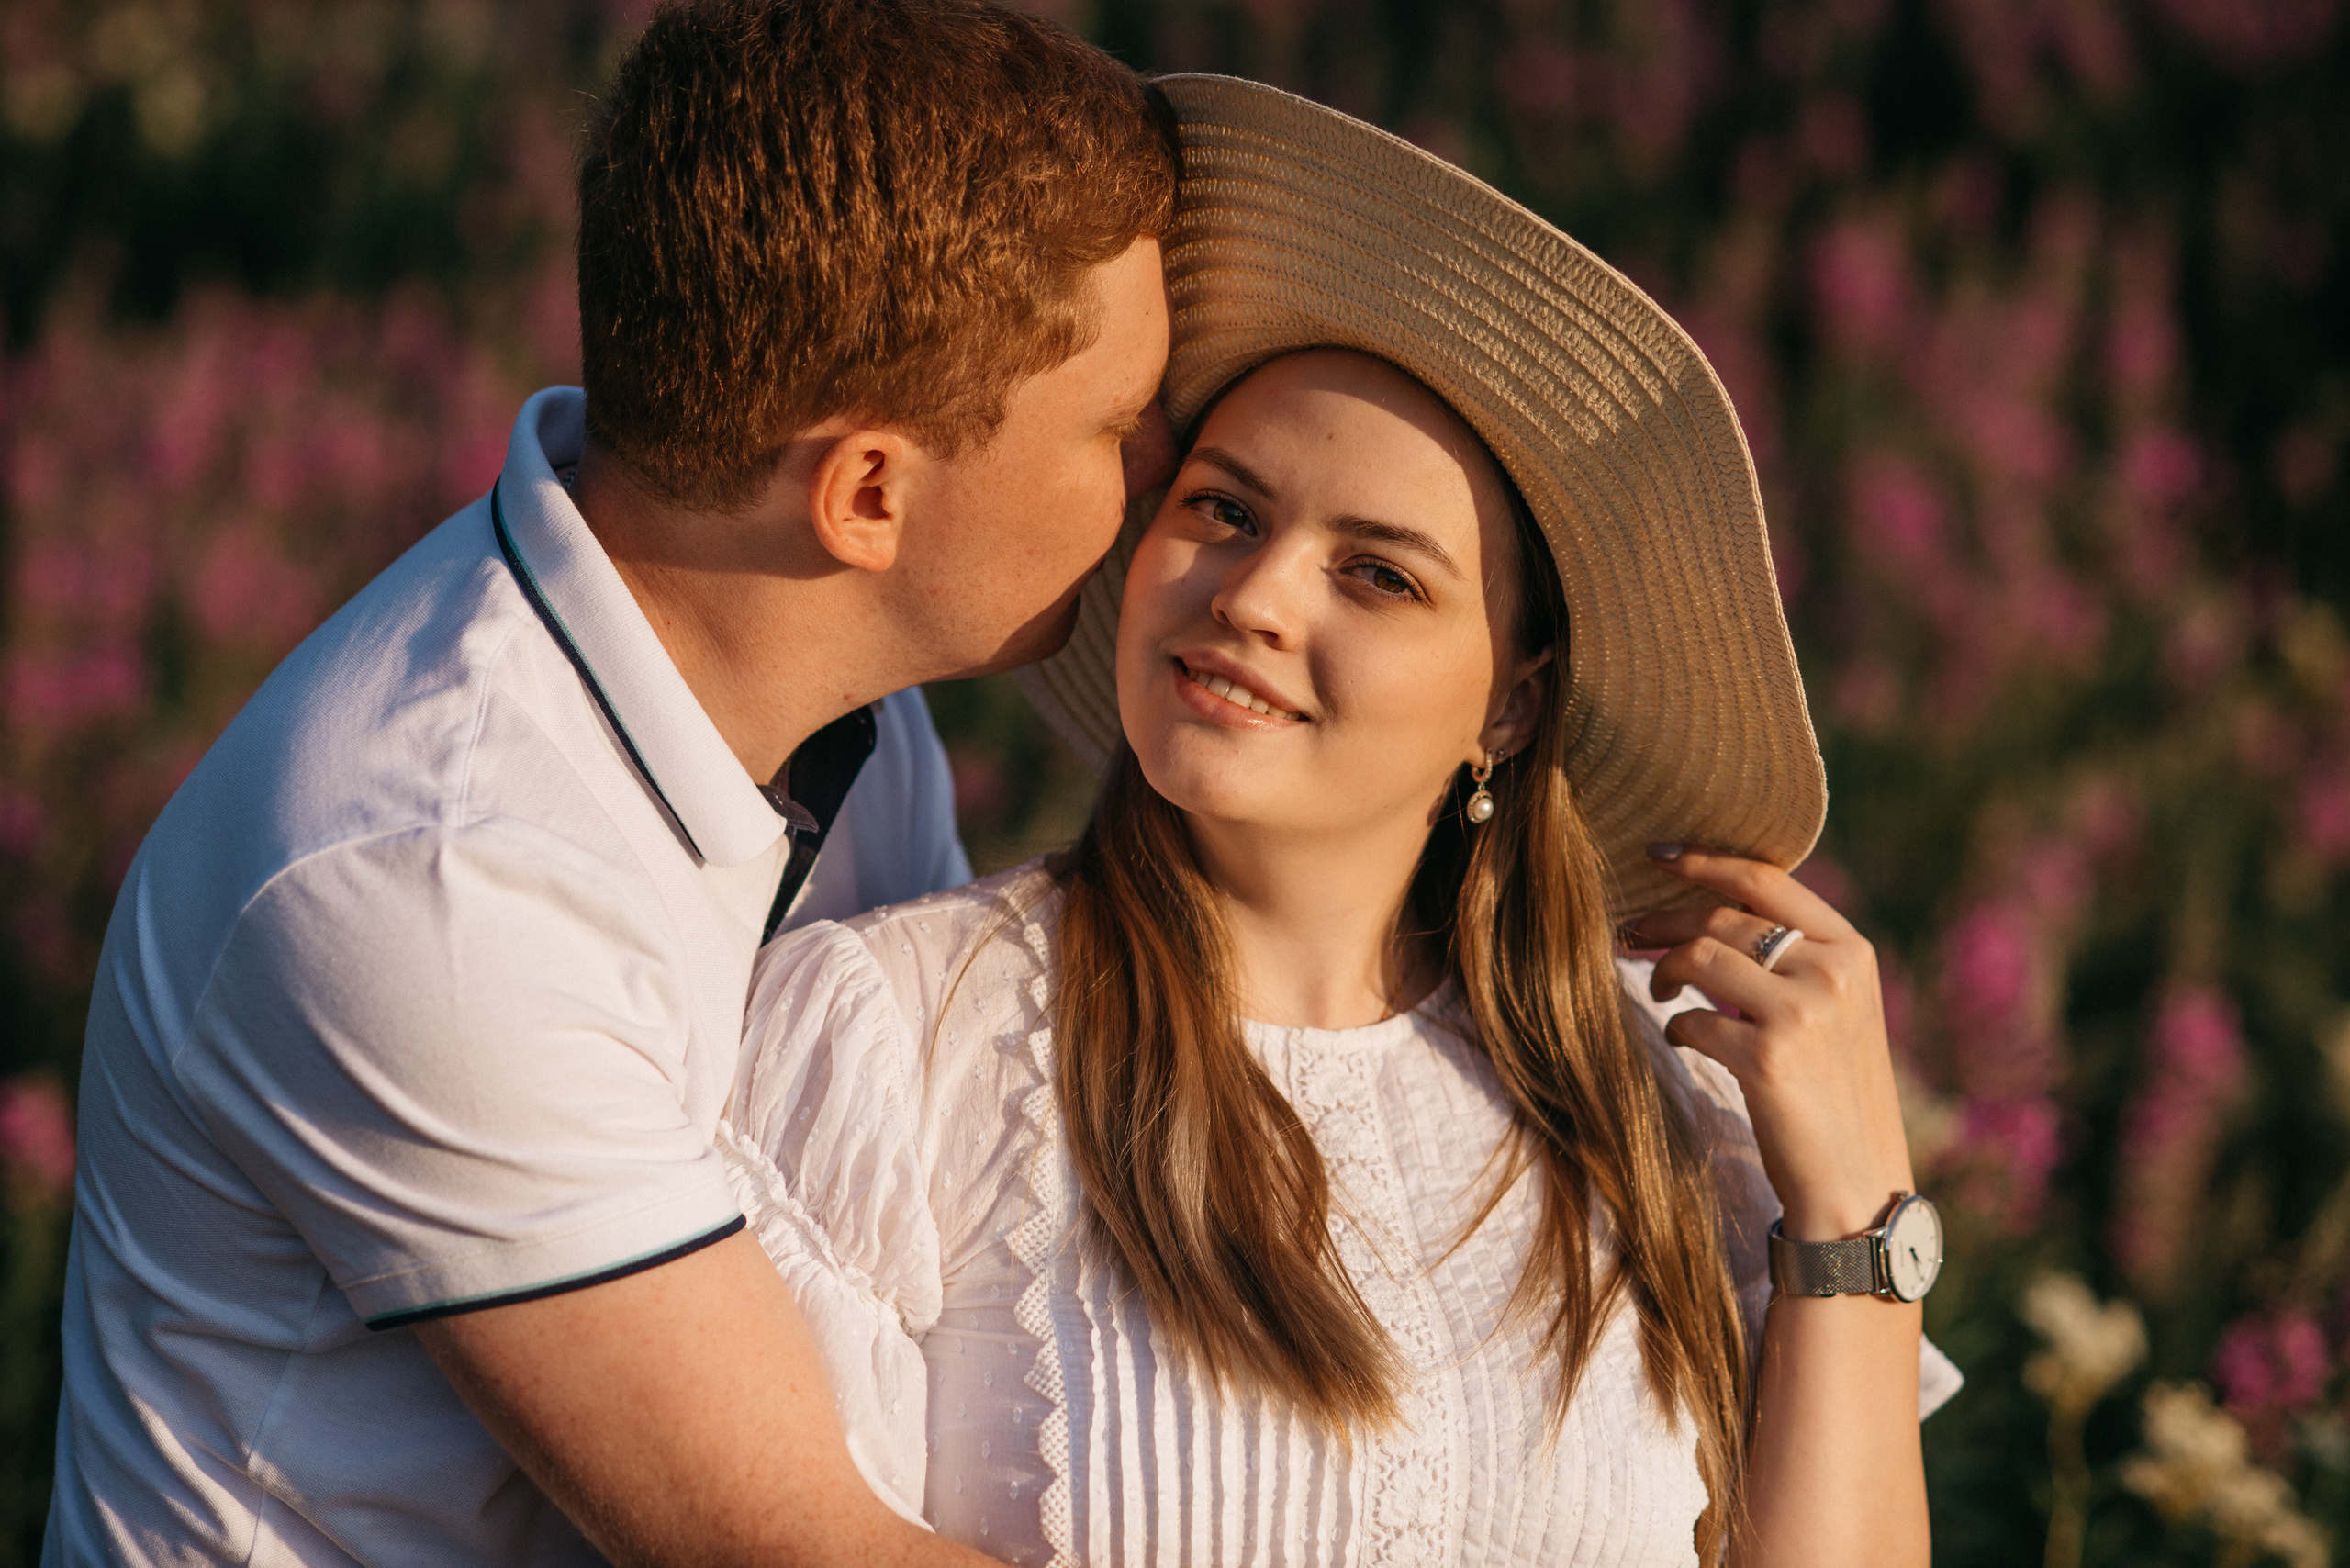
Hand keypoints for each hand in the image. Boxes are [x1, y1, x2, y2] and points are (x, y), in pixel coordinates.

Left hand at [1624, 845, 1913, 1241]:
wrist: (1857, 1181)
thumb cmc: (1835, 1092)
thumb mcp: (1839, 1009)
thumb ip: (1799, 958)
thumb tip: (1719, 911)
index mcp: (1852, 949)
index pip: (1767, 879)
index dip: (1704, 860)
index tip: (1657, 855)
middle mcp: (1833, 971)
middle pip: (1721, 916)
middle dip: (1663, 919)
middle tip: (1629, 933)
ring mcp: (1803, 1012)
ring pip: (1699, 956)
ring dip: (1663, 971)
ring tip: (1659, 992)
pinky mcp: (1767, 1058)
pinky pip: (1692, 1020)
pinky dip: (1675, 1027)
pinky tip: (1681, 1038)